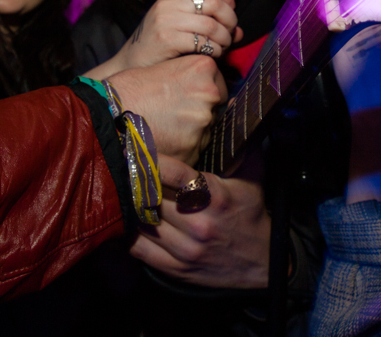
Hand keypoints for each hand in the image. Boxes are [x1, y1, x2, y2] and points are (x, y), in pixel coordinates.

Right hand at [108, 56, 227, 164]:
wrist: (105, 115)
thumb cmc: (128, 89)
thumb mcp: (163, 69)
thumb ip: (190, 77)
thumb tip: (213, 90)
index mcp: (203, 69)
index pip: (218, 84)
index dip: (203, 92)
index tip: (186, 96)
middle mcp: (209, 95)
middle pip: (215, 108)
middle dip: (198, 112)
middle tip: (170, 113)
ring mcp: (203, 125)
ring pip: (206, 131)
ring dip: (192, 132)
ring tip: (163, 127)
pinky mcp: (193, 150)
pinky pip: (195, 151)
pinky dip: (183, 149)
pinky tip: (162, 141)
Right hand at [112, 0, 240, 71]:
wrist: (131, 63)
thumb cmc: (160, 44)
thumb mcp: (179, 25)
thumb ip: (208, 22)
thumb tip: (239, 32)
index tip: (229, 8)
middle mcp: (168, 3)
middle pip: (214, 2)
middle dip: (230, 19)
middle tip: (231, 32)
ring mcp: (166, 20)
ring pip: (211, 25)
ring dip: (225, 38)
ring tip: (224, 46)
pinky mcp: (167, 39)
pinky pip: (202, 42)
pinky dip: (215, 50)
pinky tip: (214, 54)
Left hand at [130, 156, 269, 288]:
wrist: (261, 262)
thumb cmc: (250, 213)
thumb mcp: (253, 177)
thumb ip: (240, 146)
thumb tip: (232, 111)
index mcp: (215, 197)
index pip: (174, 174)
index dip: (150, 159)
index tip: (133, 147)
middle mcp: (200, 223)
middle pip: (153, 197)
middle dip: (135, 180)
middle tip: (119, 165)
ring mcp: (186, 249)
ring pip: (143, 222)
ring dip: (129, 205)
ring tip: (119, 189)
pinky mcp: (176, 269)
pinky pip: (140, 249)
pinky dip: (128, 233)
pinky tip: (125, 219)